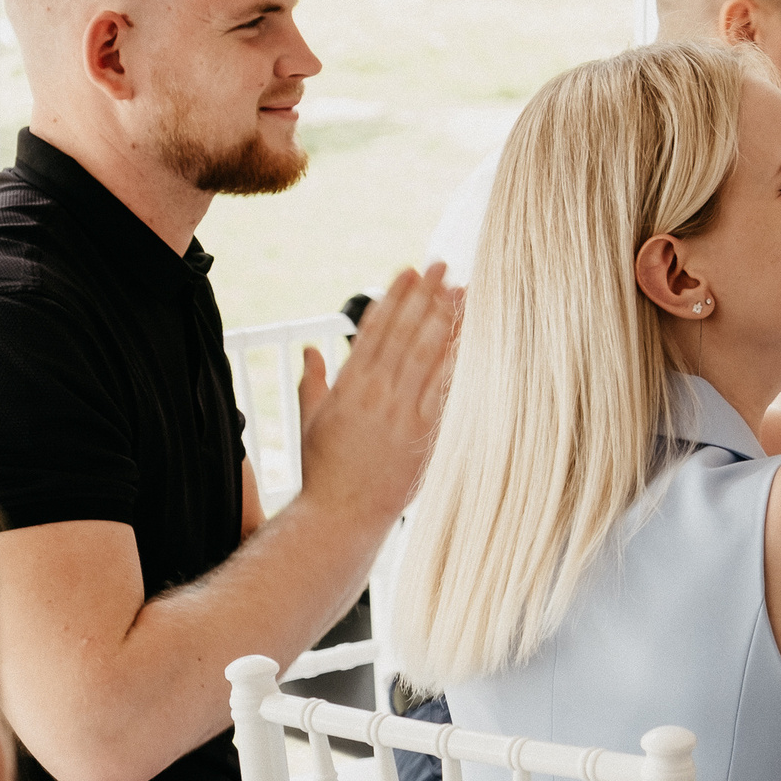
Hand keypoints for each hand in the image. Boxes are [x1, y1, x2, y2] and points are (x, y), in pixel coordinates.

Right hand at [297, 264, 460, 521]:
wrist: (340, 515)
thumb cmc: (324, 472)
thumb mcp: (310, 422)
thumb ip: (313, 381)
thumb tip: (311, 348)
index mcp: (348, 386)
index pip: (375, 328)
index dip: (394, 296)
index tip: (408, 270)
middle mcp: (376, 393)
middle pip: (406, 332)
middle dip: (425, 294)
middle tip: (442, 264)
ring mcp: (402, 411)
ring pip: (427, 353)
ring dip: (446, 317)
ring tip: (462, 288)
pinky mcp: (424, 432)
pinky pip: (445, 387)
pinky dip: (457, 359)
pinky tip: (471, 337)